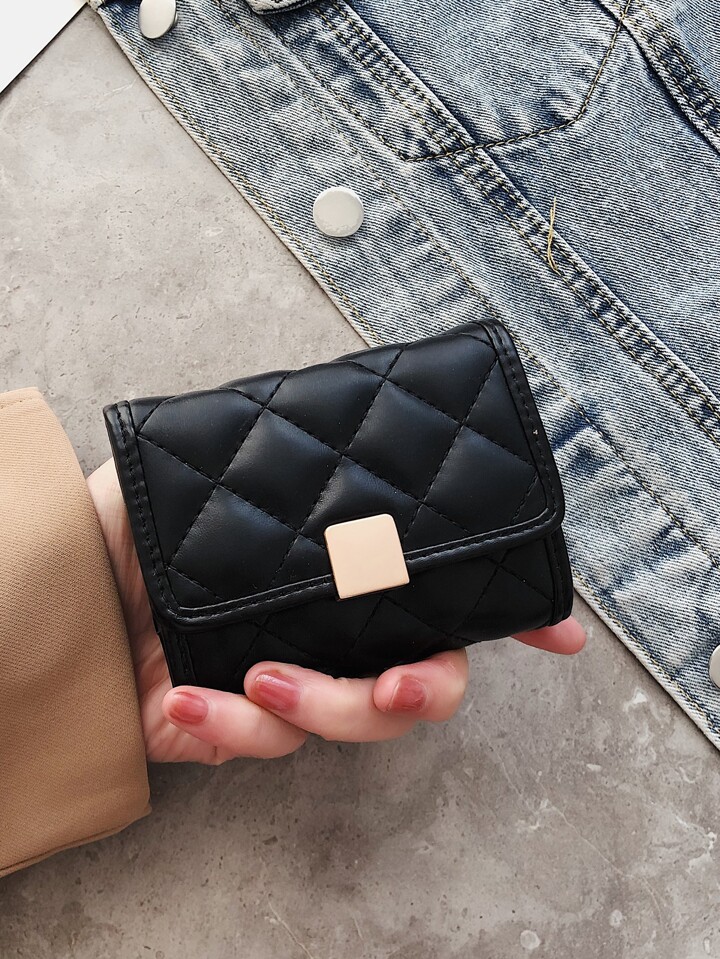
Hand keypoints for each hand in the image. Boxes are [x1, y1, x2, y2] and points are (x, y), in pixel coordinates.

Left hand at [88, 459, 584, 763]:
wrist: (51, 549)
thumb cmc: (152, 496)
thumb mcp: (242, 455)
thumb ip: (316, 450)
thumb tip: (389, 406)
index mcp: (344, 573)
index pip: (441, 599)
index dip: (511, 619)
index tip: (562, 633)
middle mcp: (325, 630)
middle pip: (414, 685)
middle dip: (421, 695)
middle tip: (398, 689)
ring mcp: (277, 680)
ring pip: (340, 725)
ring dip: (314, 711)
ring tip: (256, 681)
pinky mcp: (216, 722)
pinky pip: (244, 748)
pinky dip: (222, 731)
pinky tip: (184, 702)